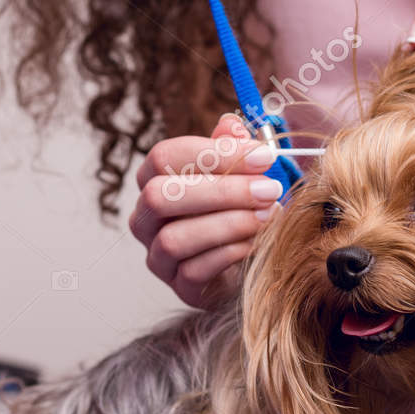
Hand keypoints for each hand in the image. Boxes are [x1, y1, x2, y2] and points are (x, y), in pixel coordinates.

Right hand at [130, 115, 283, 307]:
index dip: (213, 153)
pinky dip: (230, 253)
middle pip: (160, 196)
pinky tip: (257, 241)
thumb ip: (232, 147)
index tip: (262, 155)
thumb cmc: (238, 207)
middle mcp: (145, 218)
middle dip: (220, 191)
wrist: (250, 259)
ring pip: (174, 238)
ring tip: (268, 214)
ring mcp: (157, 256)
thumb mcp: (239, 171)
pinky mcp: (179, 288)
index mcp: (153, 180)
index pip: (164, 156)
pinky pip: (194, 271)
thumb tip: (231, 125)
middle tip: (269, 188)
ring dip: (228, 224)